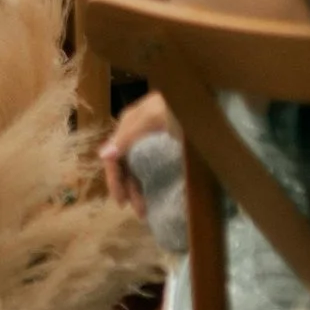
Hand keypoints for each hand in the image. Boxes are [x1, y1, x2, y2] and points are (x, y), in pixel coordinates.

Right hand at [101, 88, 173, 212]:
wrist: (205, 97)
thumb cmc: (179, 106)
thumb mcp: (153, 118)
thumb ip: (129, 136)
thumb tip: (103, 155)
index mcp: (128, 124)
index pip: (113, 157)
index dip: (115, 181)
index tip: (122, 203)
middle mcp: (136, 131)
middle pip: (125, 165)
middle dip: (130, 189)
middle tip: (140, 213)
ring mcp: (152, 137)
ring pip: (138, 167)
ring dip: (140, 188)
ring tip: (148, 208)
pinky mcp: (167, 142)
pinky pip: (153, 165)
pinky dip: (152, 180)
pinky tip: (157, 191)